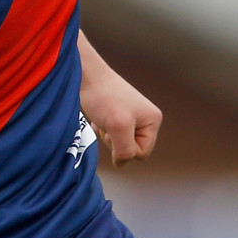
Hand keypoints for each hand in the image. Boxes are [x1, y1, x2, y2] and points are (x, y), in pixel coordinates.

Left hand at [78, 31, 162, 167]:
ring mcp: (130, 116)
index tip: (114, 130)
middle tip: (107, 123)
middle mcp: (144, 118)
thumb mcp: (118, 127)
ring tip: (102, 117)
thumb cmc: (102, 97)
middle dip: (115, 141)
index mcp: (153, 120)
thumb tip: (121, 163)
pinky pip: (110, 134)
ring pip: (118, 142)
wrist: (84, 74)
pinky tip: (96, 117)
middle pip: (130, 149)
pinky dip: (101, 129)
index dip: (124, 148)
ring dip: (107, 135)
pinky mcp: (116, 114)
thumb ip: (125, 150)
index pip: (141, 153)